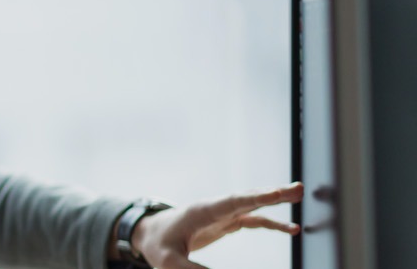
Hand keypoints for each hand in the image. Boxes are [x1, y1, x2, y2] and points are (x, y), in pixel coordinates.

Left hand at [131, 182, 303, 268]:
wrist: (149, 234)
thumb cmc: (157, 244)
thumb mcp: (168, 260)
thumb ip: (190, 268)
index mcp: (201, 212)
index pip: (232, 202)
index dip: (255, 198)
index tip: (277, 192)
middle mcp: (215, 209)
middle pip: (248, 199)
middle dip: (273, 194)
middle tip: (299, 189)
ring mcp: (221, 215)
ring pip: (253, 206)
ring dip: (276, 202)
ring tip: (299, 197)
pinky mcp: (225, 223)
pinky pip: (253, 220)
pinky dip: (271, 223)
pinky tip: (291, 229)